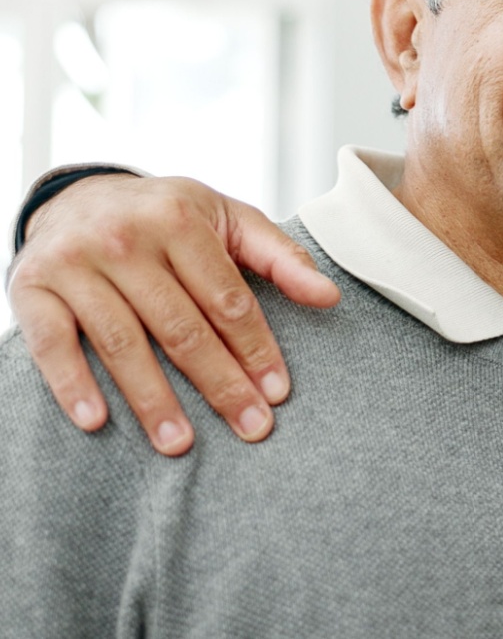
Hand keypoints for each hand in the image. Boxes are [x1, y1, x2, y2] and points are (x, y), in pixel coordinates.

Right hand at [6, 174, 338, 455]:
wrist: (80, 196)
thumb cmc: (168, 217)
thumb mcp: (229, 220)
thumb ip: (281, 257)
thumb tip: (331, 296)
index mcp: (180, 219)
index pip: (227, 298)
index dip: (256, 348)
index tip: (277, 393)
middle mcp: (125, 239)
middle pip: (181, 327)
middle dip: (220, 384)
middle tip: (250, 428)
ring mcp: (75, 263)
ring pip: (123, 343)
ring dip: (153, 400)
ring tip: (182, 444)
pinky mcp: (32, 288)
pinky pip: (53, 344)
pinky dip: (72, 384)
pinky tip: (97, 422)